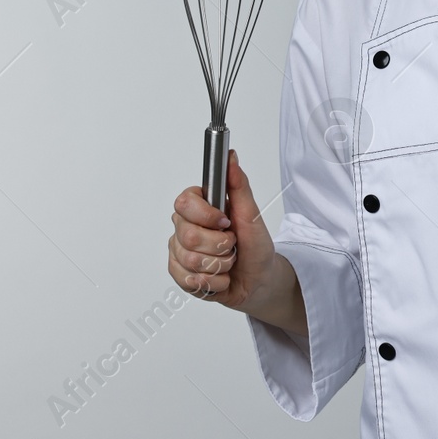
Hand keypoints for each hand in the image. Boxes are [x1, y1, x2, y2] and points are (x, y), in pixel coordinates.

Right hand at [167, 149, 291, 321]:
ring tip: (228, 261)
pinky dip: (212, 282)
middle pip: (188, 236)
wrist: (259, 279)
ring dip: (219, 265)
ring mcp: (179, 251)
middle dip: (220, 245)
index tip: (225, 222)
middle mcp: (185, 226)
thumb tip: (231, 156)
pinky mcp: (180, 274)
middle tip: (232, 244)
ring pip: (189, 260)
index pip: (184, 203)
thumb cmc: (256, 245)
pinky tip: (219, 276)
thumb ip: (239, 185)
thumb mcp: (252, 214)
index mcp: (199, 206)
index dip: (206, 216)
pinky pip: (188, 280)